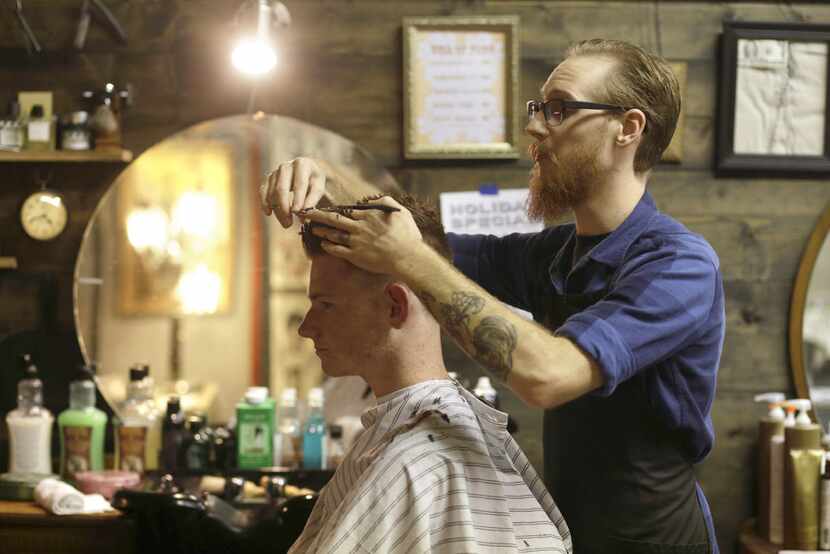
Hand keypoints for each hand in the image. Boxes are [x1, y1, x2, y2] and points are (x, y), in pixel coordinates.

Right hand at [259, 157, 326, 227]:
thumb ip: (312, 199)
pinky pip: (263, 191)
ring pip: (272, 193)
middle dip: (284, 207)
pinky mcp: (268, 179)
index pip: (299, 184)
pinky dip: (265, 203)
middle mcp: (286, 166)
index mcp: (302, 164)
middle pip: (281, 189)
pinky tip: (268, 213)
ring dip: (277, 211)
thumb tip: (304, 212)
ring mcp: (275, 172)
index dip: (298, 199)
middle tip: (289, 224)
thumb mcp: (318, 188)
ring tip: (287, 224)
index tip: (297, 212)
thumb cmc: (313, 181)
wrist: (306, 172)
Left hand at [297, 196, 423, 275]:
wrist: (407, 257)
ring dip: (321, 230)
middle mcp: (359, 227)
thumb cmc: (407, 236)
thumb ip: (387, 202)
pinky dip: (329, 246)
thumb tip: (372, 200)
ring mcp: (356, 242)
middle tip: (305, 212)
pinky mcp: (356, 256)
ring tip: (312, 228)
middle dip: (317, 215)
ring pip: (333, 234)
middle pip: (334, 219)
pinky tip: (323, 244)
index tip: (324, 207)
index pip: (346, 210)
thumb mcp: (401, 212)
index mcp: (368, 216)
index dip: (333, 208)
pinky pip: (338, 250)